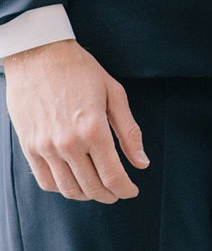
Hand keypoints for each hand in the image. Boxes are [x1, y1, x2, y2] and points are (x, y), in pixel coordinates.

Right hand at [2, 40, 147, 202]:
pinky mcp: (29, 147)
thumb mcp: (114, 93)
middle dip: (109, 195)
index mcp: (93, 129)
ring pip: (68, 189)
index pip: (112, 175)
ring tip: (98, 189)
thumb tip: (142, 162)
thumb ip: (129, 131)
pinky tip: (74, 181)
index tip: (132, 191)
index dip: (125, 189)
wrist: (39, 55)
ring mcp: (46, 148)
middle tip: (118, 192)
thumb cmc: (81, 70)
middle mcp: (68, 143)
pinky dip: (62, 188)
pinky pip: (46, 181)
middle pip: (92, 187)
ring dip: (87, 195)